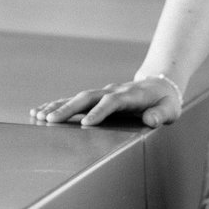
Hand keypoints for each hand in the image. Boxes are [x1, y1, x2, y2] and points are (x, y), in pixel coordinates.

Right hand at [30, 75, 182, 128]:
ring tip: (38, 116)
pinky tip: (40, 112)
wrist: (159, 84)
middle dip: (68, 109)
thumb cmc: (165, 101)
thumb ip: (161, 114)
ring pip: (77, 98)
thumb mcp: (170, 109)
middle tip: (50, 121)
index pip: (112, 102)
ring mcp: (102, 93)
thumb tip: (151, 120)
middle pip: (88, 98)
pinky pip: (74, 101)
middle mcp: (112, 91)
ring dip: (58, 107)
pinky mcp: (96, 98)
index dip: (100, 112)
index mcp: (130, 95)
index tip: (86, 123)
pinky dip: (57, 105)